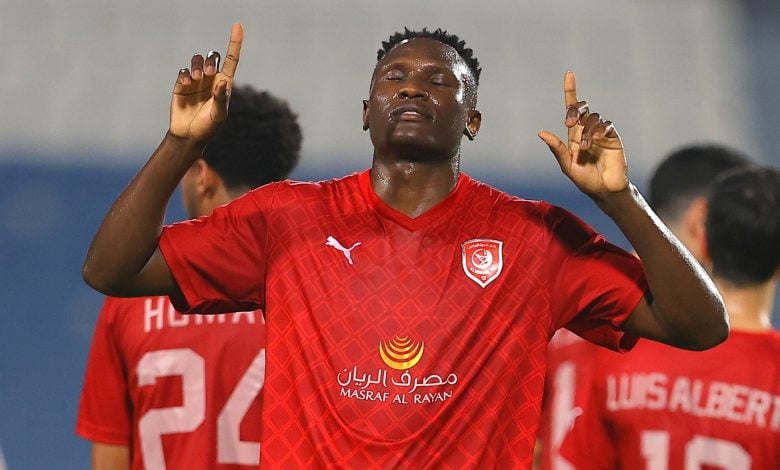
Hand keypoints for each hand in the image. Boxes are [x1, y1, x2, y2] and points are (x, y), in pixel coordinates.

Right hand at [169, 23, 243, 141]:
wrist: (188, 137)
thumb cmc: (208, 128)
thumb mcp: (218, 116)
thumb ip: (221, 99)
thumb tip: (223, 82)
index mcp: (224, 84)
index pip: (231, 60)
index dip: (235, 43)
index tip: (238, 26)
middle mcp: (211, 79)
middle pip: (212, 57)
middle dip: (210, 61)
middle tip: (208, 74)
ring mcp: (196, 81)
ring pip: (197, 60)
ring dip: (198, 65)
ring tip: (196, 79)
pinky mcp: (181, 85)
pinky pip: (183, 71)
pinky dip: (185, 73)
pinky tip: (186, 82)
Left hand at [538, 71, 628, 198]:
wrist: (605, 190)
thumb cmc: (585, 180)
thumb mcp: (567, 165)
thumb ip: (557, 149)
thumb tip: (541, 133)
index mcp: (574, 135)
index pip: (572, 108)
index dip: (571, 91)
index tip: (569, 74)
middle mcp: (587, 130)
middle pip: (582, 108)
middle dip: (575, 110)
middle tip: (569, 123)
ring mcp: (601, 133)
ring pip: (593, 118)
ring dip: (587, 131)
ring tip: (585, 148)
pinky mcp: (613, 137)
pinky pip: (606, 125)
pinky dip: (599, 130)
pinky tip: (595, 141)